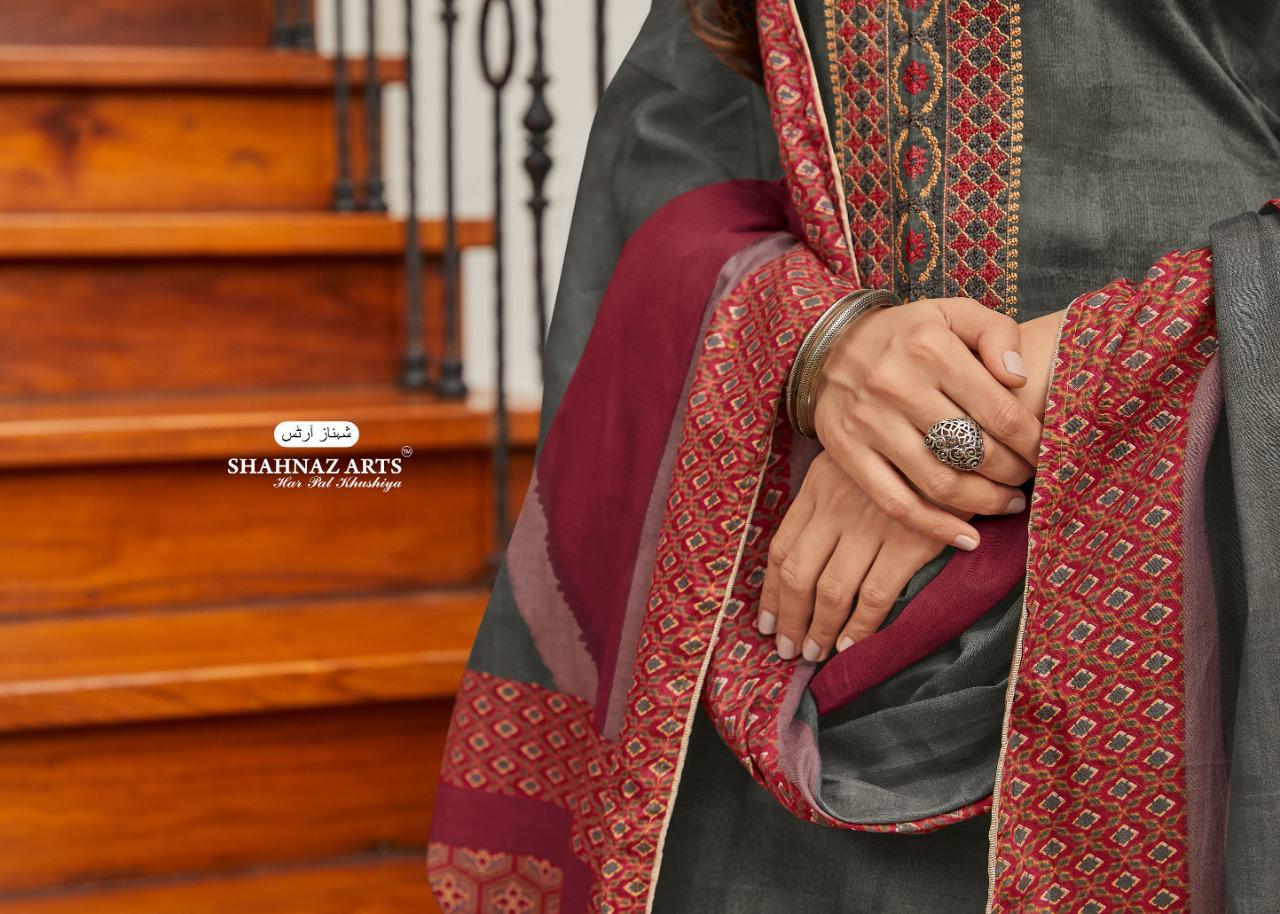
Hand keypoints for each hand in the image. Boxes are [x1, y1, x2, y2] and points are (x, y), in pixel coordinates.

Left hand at [759, 452, 954, 660]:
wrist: (957, 433)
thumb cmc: (903, 450)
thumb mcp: (851, 461)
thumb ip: (826, 498)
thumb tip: (804, 552)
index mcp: (817, 487)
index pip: (780, 549)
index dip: (769, 593)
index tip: (766, 623)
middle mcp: (836, 507)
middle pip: (798, 575)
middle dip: (790, 619)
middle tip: (789, 650)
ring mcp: (871, 525)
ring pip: (831, 590)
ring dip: (819, 629)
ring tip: (816, 654)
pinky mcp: (909, 541)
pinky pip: (875, 595)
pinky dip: (860, 626)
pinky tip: (851, 644)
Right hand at [813, 297, 1041, 549]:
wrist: (827, 346)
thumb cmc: (905, 334)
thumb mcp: (952, 313)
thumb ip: (996, 333)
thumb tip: (1020, 378)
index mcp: (930, 348)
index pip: (1000, 411)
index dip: (1032, 441)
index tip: (1044, 451)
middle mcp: (896, 385)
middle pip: (974, 450)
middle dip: (1013, 472)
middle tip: (1026, 477)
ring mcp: (868, 422)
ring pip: (940, 482)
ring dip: (984, 502)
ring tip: (1007, 502)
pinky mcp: (846, 452)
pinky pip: (896, 502)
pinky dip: (936, 527)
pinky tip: (966, 537)